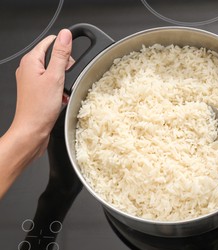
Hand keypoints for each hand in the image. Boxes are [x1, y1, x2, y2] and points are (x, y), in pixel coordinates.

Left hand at [0, 29, 72, 197]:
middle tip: (66, 79)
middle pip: (54, 57)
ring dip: (64, 81)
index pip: (50, 42)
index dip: (64, 48)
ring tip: (63, 91)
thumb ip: (61, 54)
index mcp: (31, 61)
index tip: (73, 58)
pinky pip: (53, 84)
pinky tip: (61, 99)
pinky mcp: (37, 92)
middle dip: (65, 67)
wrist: (32, 131)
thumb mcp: (55, 77)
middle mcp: (29, 69)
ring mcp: (32, 81)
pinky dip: (60, 90)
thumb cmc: (40, 108)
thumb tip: (66, 35)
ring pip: (55, 72)